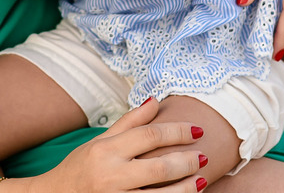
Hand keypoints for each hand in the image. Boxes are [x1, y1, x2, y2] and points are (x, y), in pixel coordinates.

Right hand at [7, 97, 206, 192]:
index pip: (149, 136)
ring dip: (185, 189)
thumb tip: (155, 100)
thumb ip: (129, 122)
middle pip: (159, 167)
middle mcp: (110, 175)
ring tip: (202, 180)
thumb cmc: (80, 168)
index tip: (197, 130)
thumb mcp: (100, 141)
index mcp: (106, 150)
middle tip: (204, 156)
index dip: (177, 131)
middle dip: (187, 161)